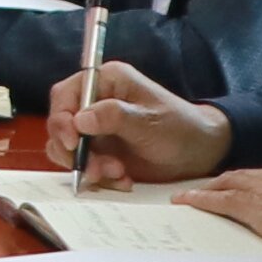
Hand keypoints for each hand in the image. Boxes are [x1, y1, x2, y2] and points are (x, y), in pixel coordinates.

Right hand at [62, 62, 228, 189]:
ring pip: (69, 148)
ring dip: (87, 166)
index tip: (73, 142)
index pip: (65, 95)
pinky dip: (98, 176)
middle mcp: (96, 102)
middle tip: (95, 168)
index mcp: (107, 81)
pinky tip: (122, 179)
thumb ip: (114, 117)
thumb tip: (79, 119)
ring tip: (117, 173)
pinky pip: (84, 164)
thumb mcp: (149, 122)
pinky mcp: (101, 150)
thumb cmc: (180, 127)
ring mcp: (97, 128)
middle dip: (75, 150)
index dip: (61, 118)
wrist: (200, 152)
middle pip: (62, 124)